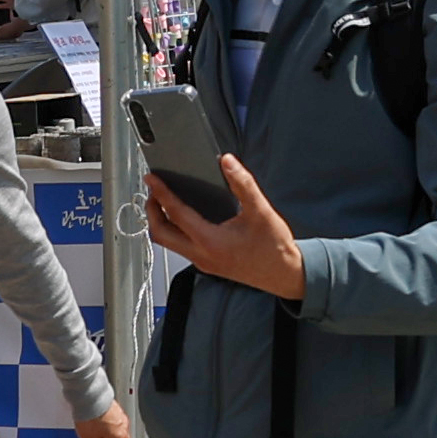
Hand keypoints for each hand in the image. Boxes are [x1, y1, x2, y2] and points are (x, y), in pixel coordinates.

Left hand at [145, 148, 305, 301]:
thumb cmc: (274, 248)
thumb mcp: (261, 211)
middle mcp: (201, 255)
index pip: (176, 213)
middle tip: (152, 190)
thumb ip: (243, 184)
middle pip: (160, 234)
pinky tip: (181, 217)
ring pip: (168, 243)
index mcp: (211, 241)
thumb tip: (228, 162)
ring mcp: (202, 262)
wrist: (285, 275)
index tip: (153, 178)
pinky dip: (173, 230)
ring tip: (162, 201)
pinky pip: (180, 247)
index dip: (162, 192)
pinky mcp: (207, 264)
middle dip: (151, 210)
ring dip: (160, 222)